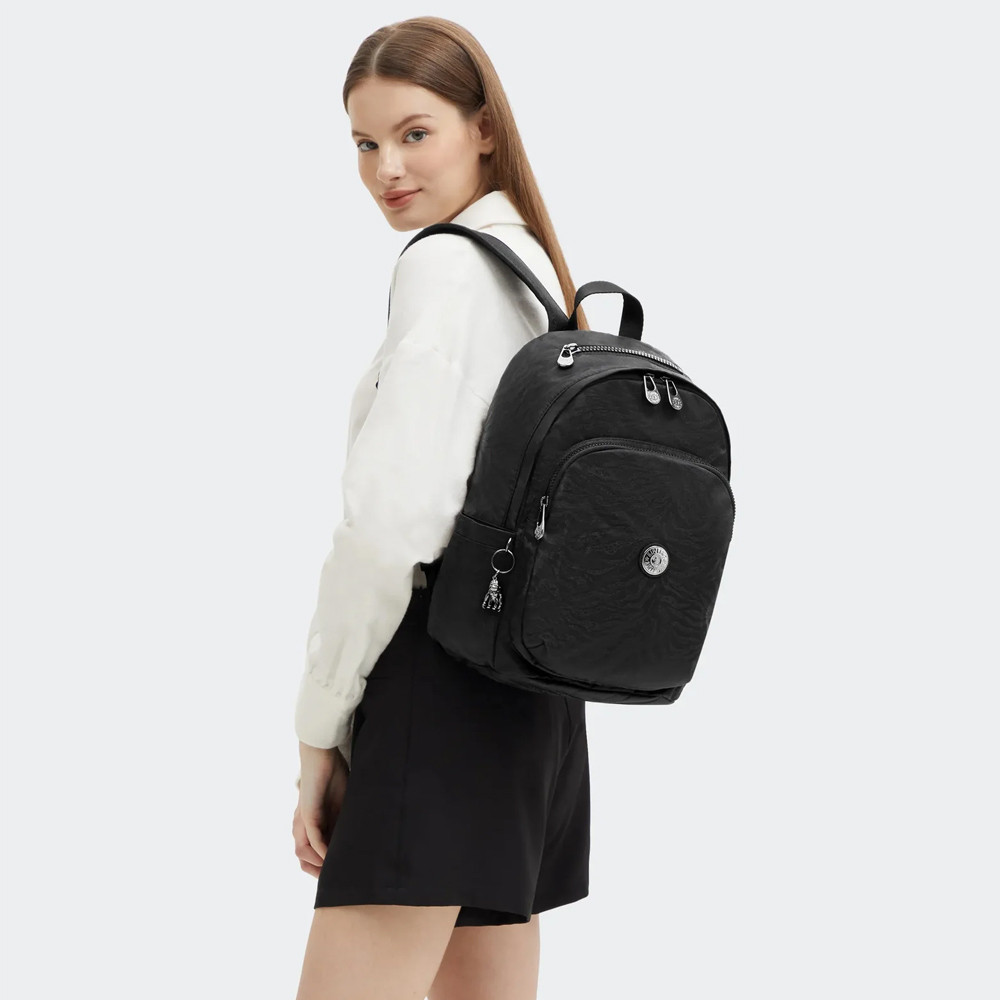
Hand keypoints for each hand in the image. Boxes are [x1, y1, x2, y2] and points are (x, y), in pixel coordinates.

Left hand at [292, 742, 348, 876]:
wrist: (322, 754)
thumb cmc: (333, 774)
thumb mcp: (343, 802)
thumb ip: (345, 819)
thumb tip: (362, 836)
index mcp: (311, 824)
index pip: (310, 854)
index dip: (322, 866)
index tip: (338, 875)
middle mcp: (302, 825)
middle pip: (303, 859)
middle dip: (317, 872)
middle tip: (336, 881)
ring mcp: (302, 821)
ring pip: (304, 853)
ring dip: (318, 865)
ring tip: (335, 872)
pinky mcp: (306, 815)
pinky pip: (312, 841)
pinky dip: (321, 852)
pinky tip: (332, 858)